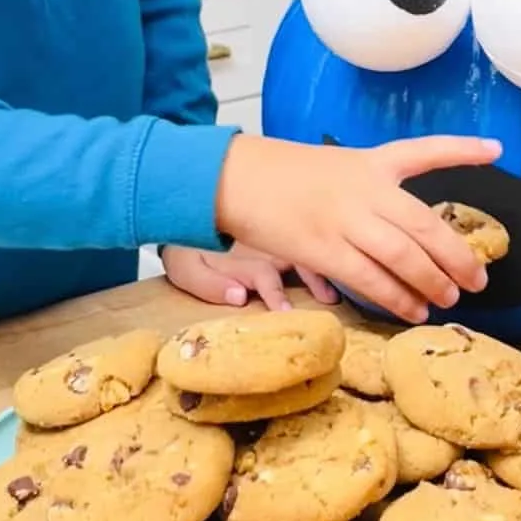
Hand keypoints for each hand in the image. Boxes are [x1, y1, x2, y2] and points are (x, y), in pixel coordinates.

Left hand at [161, 242, 339, 311]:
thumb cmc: (184, 249)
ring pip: (307, 246)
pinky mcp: (279, 229)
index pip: (266, 280)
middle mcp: (264, 246)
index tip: (288, 313)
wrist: (180, 207)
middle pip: (296, 260)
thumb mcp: (184, 267)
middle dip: (316, 279)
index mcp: (242, 258)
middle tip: (332, 299)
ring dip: (324, 266)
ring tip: (336, 287)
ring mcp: (275, 237)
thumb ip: (208, 283)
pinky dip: (324, 244)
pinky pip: (306, 234)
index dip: (277, 298)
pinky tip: (341, 254)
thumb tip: (240, 297)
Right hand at [214, 133, 501, 324]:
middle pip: (425, 224)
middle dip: (457, 255)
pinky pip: (371, 279)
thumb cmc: (286, 176)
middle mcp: (365, 188)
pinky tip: (412, 309)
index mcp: (370, 162)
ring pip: (404, 256)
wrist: (236, 178)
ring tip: (448, 299)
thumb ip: (371, 193)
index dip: (462, 150)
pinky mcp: (323, 249)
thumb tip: (408, 235)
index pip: (424, 151)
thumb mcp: (336, 167)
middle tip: (478, 280)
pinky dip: (397, 298)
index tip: (497, 149)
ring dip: (432, 282)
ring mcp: (345, 219)